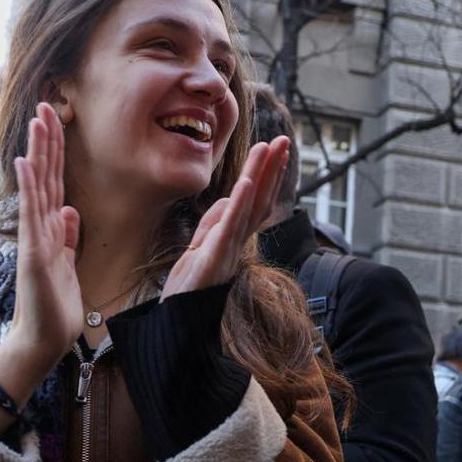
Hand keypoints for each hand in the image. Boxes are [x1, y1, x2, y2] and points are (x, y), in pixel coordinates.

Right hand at [0, 103, 83, 400]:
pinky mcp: (34, 254)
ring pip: (37, 187)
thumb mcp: (67, 265)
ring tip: (37, 120)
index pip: (54, 183)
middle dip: (47, 142)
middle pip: (44, 177)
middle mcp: (39, 229)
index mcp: (50, 230)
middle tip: (46, 105)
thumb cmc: (53, 307)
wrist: (42, 339)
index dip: (56, 154)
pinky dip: (28, 188)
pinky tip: (24, 163)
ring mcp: (34, 239)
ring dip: (38, 153)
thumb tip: (70, 210)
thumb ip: (67, 236)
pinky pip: (31, 215)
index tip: (57, 123)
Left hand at [162, 136, 288, 298]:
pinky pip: (229, 228)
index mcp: (233, 238)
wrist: (177, 321)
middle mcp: (237, 242)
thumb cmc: (189, 286)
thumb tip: (229, 198)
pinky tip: (245, 183)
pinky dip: (239, 205)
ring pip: (248, 209)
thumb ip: (215, 222)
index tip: (277, 150)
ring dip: (259, 177)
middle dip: (272, 169)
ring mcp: (228, 250)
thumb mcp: (200, 245)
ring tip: (267, 150)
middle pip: (260, 200)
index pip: (256, 202)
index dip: (268, 176)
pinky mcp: (214, 258)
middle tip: (284, 140)